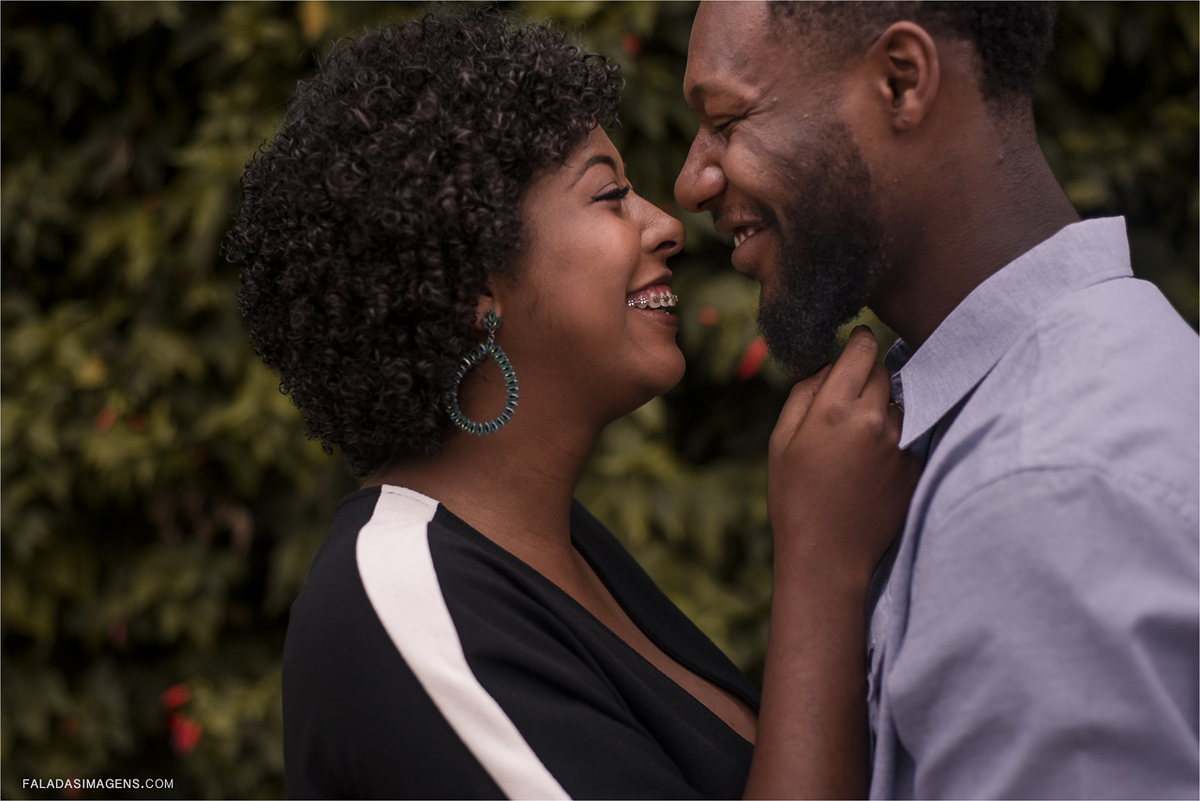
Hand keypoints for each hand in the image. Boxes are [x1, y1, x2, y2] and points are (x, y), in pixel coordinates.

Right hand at [767, 326, 919, 592]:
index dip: (859, 342)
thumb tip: (826, 364)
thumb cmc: (794, 498)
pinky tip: (871, 466)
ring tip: (858, 440)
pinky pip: (908, 435)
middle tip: (848, 399)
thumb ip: (803, 393)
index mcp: (835, 409)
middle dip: (868, 376)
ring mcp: (901, 444)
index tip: (856, 343)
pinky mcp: (916, 466)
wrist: (829, 556)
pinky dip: (893, 439)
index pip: (863, 350)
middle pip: (884, 372)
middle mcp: (874, 420)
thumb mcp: (781, 442)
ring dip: (883, 408)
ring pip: (899, 403)